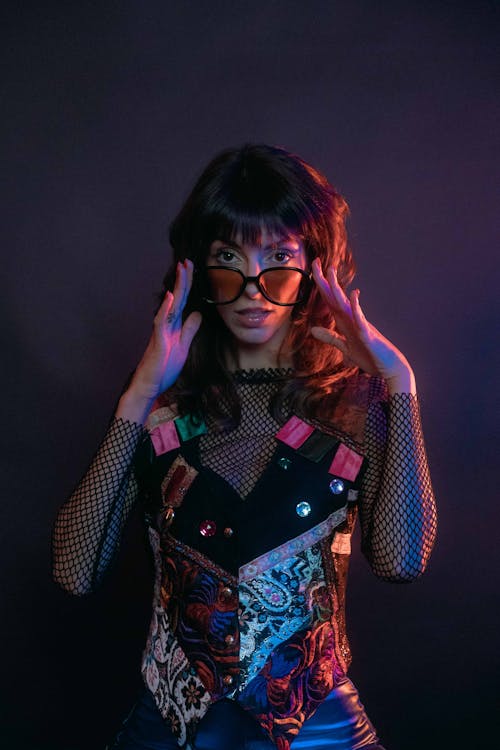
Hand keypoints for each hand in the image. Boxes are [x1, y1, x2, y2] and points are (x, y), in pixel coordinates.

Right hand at [117, 260, 201, 420]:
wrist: (149, 385)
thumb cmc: (163, 368)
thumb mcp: (183, 347)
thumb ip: (189, 330)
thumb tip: (198, 314)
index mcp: (174, 326)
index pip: (183, 302)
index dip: (188, 286)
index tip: (192, 269)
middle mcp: (166, 325)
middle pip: (177, 298)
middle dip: (183, 279)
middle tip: (187, 261)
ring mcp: (161, 332)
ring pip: (170, 305)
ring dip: (176, 288)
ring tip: (181, 270)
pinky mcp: (158, 342)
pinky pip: (161, 322)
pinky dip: (166, 308)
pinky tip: (170, 296)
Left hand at [310, 258, 414, 393]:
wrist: (390, 369)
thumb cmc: (370, 357)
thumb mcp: (345, 348)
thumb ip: (330, 337)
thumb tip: (313, 329)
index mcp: (346, 322)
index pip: (330, 300)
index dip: (321, 285)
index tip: (314, 269)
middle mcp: (352, 319)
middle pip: (335, 297)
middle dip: (325, 280)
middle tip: (316, 261)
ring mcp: (360, 325)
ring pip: (345, 303)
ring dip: (337, 288)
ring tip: (331, 270)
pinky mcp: (368, 334)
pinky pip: (361, 319)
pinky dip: (356, 307)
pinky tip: (353, 295)